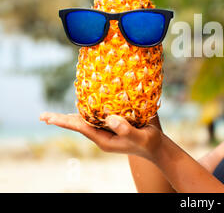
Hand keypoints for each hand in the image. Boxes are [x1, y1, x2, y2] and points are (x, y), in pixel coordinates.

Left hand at [39, 112, 162, 160]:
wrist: (158, 146)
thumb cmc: (149, 143)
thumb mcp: (139, 137)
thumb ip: (125, 129)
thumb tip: (109, 118)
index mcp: (104, 140)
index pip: (80, 128)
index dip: (64, 121)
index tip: (47, 118)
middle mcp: (103, 134)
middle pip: (79, 125)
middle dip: (62, 120)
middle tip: (42, 116)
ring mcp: (109, 128)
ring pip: (88, 119)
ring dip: (74, 114)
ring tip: (56, 114)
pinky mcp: (117, 122)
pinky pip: (100, 114)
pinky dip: (92, 107)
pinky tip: (88, 101)